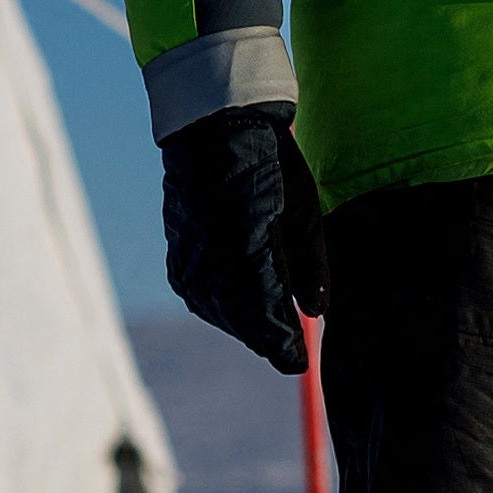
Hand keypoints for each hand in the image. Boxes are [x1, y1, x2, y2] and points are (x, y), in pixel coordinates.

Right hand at [162, 110, 326, 371]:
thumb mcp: (303, 213)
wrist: (214, 130)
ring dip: (243, 323)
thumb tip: (315, 311)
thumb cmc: (270, 166)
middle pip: (241, 322)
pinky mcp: (177, 255)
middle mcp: (210, 268)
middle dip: (266, 337)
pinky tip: (237, 304)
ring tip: (267, 329)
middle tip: (287, 351)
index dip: (284, 346)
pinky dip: (220, 306)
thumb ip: (310, 266)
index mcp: (246, 258)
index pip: (267, 321)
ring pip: (218, 311)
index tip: (300, 362)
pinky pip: (199, 296)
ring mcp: (188, 263)